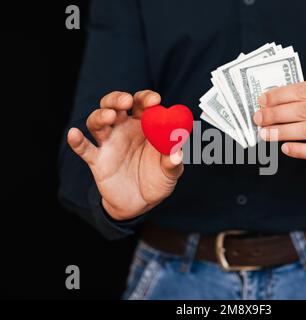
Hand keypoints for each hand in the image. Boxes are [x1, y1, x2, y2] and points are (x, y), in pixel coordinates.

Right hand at [67, 90, 183, 220]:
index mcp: (144, 125)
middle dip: (119, 99)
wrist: (141, 203)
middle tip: (128, 102)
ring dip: (101, 115)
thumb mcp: (170, 172)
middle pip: (115, 105)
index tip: (155, 100)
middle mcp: (124, 129)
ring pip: (97, 121)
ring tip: (110, 116)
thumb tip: (177, 154)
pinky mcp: (97, 160)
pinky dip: (77, 141)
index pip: (142, 104)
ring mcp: (109, 143)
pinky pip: (84, 149)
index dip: (147, 98)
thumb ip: (173, 162)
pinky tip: (74, 134)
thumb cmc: (157, 179)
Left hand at [253, 79, 305, 163]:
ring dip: (282, 132)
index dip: (280, 95)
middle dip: (276, 114)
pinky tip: (285, 148)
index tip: (262, 100)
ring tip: (265, 133)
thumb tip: (275, 101)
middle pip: (304, 110)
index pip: (305, 90)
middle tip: (259, 118)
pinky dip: (300, 150)